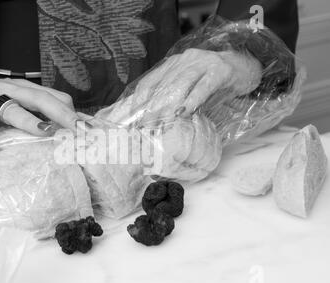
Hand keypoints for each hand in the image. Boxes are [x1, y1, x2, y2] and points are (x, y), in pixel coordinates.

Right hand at [0, 65, 78, 151]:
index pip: (54, 97)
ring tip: (44, 132)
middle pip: (41, 99)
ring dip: (29, 120)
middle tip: (80, 130)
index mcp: (24, 90)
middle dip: (62, 114)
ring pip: (12, 107)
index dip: (72, 112)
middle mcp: (11, 91)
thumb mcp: (12, 103)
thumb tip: (59, 132)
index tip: (89, 129)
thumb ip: (31, 113)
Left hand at [133, 48, 261, 123]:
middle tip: (146, 125)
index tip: (134, 117)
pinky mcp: (220, 70)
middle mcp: (185, 60)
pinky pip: (203, 86)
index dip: (140, 100)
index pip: (150, 81)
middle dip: (153, 106)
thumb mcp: (190, 88)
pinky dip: (193, 99)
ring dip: (170, 105)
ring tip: (161, 121)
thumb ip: (175, 99)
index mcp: (174, 64)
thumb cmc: (214, 82)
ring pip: (181, 84)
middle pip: (164, 85)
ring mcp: (203, 63)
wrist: (245, 67)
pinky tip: (185, 112)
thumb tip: (156, 122)